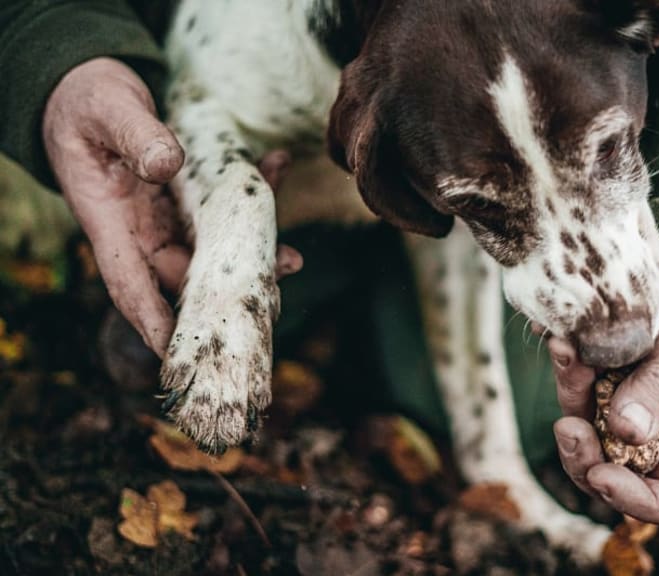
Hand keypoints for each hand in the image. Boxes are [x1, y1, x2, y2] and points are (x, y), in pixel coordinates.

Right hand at [43, 57, 300, 355]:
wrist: (89, 90)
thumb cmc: (87, 103)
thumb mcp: (107, 110)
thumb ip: (135, 136)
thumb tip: (166, 165)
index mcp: (110, 221)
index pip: (130, 283)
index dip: (154, 320)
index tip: (180, 350)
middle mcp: (140, 231)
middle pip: (184, 276)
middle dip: (226, 294)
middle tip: (272, 296)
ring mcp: (166, 219)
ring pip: (212, 249)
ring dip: (252, 252)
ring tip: (291, 256)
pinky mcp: (187, 202)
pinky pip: (223, 209)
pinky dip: (251, 196)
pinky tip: (275, 167)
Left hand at [550, 260, 658, 523]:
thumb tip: (624, 432)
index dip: (636, 500)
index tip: (602, 476)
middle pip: (614, 471)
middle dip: (583, 456)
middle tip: (566, 426)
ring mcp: (628, 407)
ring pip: (586, 426)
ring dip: (570, 396)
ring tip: (565, 352)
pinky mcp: (604, 379)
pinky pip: (578, 384)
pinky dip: (567, 365)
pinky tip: (560, 338)